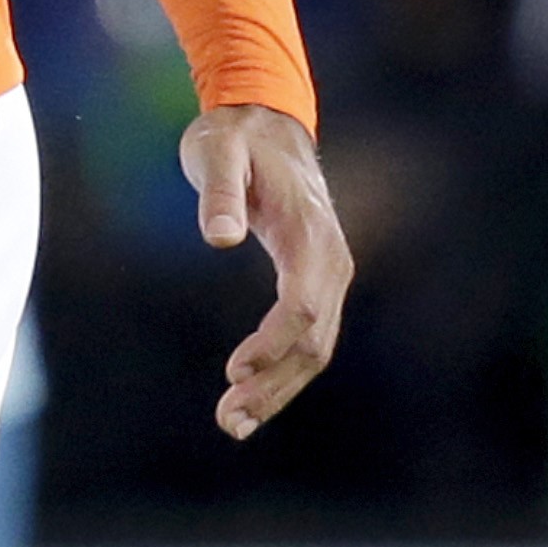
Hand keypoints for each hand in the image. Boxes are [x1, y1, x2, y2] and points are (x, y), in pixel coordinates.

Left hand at [186, 104, 352, 440]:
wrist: (265, 123)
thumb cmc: (236, 138)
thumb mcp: (219, 152)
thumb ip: (219, 191)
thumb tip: (217, 237)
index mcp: (312, 236)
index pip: (302, 305)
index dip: (272, 344)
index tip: (233, 372)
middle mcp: (331, 263)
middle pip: (313, 341)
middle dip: (274, 385)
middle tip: (229, 420)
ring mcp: (327, 276)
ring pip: (313, 348)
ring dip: (277, 390)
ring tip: (233, 423)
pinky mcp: (312, 282)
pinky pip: (305, 337)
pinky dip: (281, 371)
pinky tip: (249, 396)